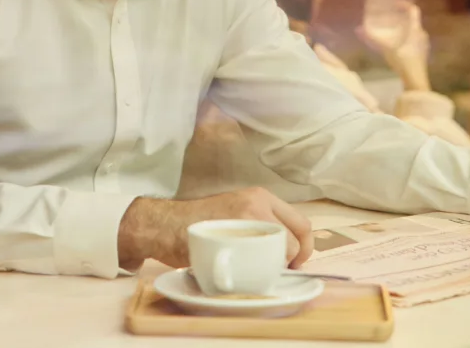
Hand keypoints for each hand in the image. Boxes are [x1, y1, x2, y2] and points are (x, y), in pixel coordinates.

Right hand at [117, 187, 313, 271]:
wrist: (165, 225)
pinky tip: (243, 273)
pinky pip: (262, 263)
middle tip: (278, 270)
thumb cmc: (198, 224)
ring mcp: (246, 220)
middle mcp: (257, 204)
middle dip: (293, 259)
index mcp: (260, 196)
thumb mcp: (234, 211)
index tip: (294, 260)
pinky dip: (260, 274)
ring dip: (275, 266)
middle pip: (296, 238)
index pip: (301, 222)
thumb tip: (284, 248)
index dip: (304, 246)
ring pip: (282, 252)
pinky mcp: (234, 239)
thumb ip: (258, 222)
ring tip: (257, 270)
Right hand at [358, 5, 430, 90]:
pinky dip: (406, 35)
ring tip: (392, 28)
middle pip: (413, 20)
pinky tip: (397, 42)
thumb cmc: (403, 61)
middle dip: (402, 16)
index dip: (405, 4)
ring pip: (414, 29)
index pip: (413, 10)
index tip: (395, 3)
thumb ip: (373, 38)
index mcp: (415, 29)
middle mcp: (422, 33)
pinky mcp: (422, 51)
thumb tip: (358, 29)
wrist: (416, 80)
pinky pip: (414, 38)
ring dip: (404, 26)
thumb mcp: (386, 49)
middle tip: (390, 15)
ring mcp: (423, 43)